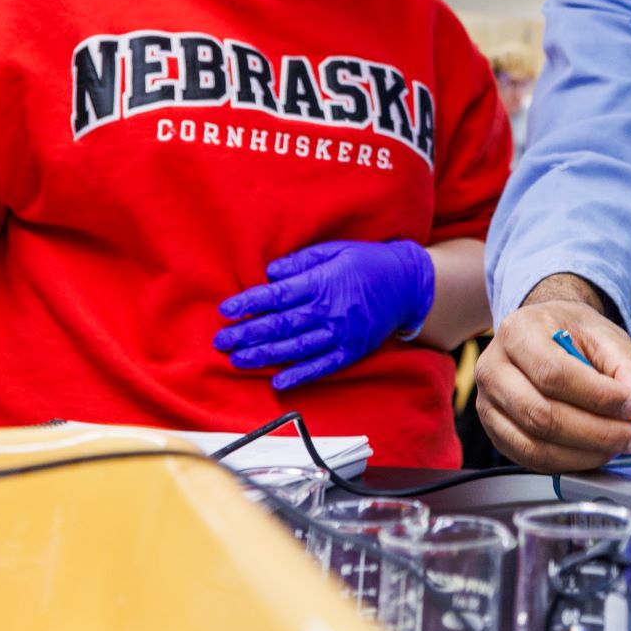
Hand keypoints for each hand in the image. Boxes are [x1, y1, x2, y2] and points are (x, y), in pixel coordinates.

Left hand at [215, 239, 434, 391]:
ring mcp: (341, 333)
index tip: (226, 311)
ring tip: (238, 359)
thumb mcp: (335, 250)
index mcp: (322, 282)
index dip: (249, 304)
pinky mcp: (351, 350)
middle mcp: (329, 310)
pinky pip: (322, 366)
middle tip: (221, 341)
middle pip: (280, 325)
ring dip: (264, 355)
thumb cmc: (369, 262)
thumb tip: (270, 274)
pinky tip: (279, 380)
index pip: (277, 295)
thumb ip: (301, 262)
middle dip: (247, 334)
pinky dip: (300, 374)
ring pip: (296, 347)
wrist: (409, 284)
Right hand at [475, 295, 630, 471]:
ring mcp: (488, 403)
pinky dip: (568, 463)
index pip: (554, 373)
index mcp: (519, 332)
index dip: (597, 397)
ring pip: (535, 444)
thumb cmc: (572, 332)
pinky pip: (530, 459)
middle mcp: (493, 368)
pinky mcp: (495, 431)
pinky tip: (594, 453)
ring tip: (618, 446)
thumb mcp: (607, 336)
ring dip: (585, 453)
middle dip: (596, 433)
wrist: (544, 333)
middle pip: (541, 414)